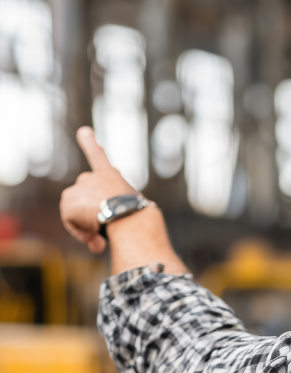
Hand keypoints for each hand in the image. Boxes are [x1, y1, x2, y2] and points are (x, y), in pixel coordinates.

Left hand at [59, 127, 137, 254]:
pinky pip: (70, 219)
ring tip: (103, 238)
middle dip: (92, 215)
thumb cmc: (139, 217)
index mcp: (110, 175)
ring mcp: (78, 188)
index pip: (97, 156)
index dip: (90, 144)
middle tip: (105, 233)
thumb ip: (115, 218)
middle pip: (86, 199)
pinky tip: (95, 241)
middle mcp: (91, 177)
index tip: (83, 131)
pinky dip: (78, 231)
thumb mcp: (133, 211)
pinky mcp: (69, 202)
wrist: (129, 216)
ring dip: (87, 227)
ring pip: (78, 213)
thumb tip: (97, 241)